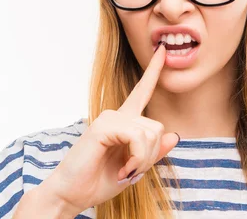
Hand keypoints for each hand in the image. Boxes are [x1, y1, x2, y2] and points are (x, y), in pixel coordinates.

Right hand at [36, 42, 178, 214]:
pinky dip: (137, 159)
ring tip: (124, 171)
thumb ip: (153, 152)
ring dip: (142, 160)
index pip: (142, 92)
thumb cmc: (97, 181)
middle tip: (131, 171)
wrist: (71, 195)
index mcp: (124, 123)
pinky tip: (123, 169)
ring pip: (150, 133)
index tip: (162, 51)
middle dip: (150, 155)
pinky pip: (137, 138)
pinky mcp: (103, 126)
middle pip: (157, 127)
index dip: (154, 72)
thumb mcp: (134, 168)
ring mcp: (109, 118)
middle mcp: (117, 115)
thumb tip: (175, 135)